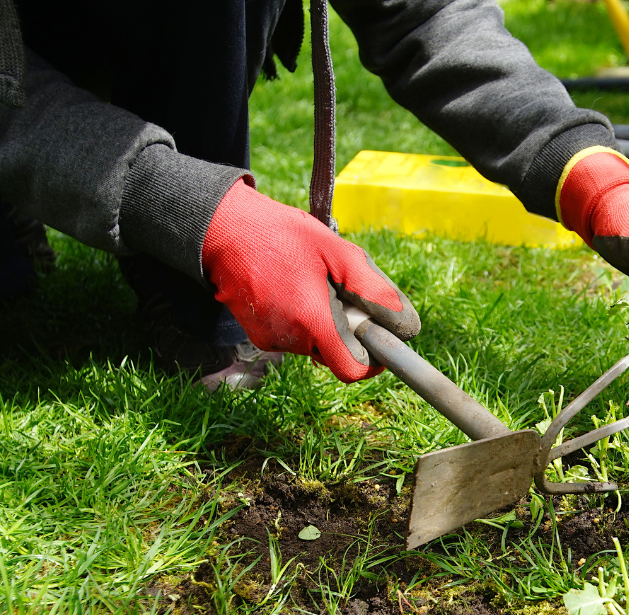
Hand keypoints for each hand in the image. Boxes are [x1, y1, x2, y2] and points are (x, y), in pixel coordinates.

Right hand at [201, 179, 419, 382]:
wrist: (224, 231)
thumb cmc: (282, 235)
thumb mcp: (337, 252)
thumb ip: (373, 289)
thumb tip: (404, 323)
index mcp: (312, 321)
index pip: (352, 369)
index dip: (373, 360)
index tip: (380, 338)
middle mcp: (289, 340)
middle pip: (337, 354)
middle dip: (349, 330)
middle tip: (342, 290)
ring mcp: (271, 340)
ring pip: (317, 344)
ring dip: (327, 321)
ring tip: (315, 282)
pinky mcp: (260, 336)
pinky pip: (297, 337)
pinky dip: (305, 319)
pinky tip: (296, 287)